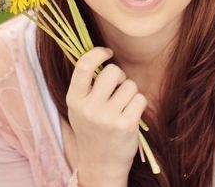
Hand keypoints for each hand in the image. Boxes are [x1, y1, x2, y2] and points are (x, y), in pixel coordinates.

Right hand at [66, 47, 147, 184]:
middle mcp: (89, 109)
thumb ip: (86, 84)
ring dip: (130, 92)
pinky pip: (140, 99)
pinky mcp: (126, 125)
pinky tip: (130, 114)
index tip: (107, 53)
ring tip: (122, 106)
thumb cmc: (93, 128)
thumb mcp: (80, 107)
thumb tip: (101, 53)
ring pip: (130, 85)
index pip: (83, 66)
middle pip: (113, 72)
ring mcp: (107, 118)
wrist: (101, 163)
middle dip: (119, 76)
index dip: (98, 53)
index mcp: (74, 100)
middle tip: (117, 88)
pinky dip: (138, 103)